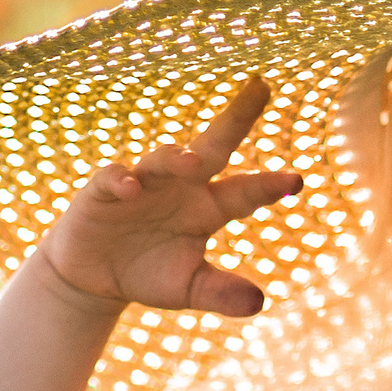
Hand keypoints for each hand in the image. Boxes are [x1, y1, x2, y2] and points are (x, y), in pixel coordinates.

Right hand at [35, 78, 303, 319]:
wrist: (93, 277)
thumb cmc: (148, 274)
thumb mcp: (188, 289)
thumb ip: (220, 293)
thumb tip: (259, 303)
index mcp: (208, 208)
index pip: (245, 191)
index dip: (269, 185)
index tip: (298, 180)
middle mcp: (181, 186)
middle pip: (213, 147)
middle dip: (237, 117)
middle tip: (260, 87)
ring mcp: (143, 183)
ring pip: (163, 158)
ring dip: (175, 157)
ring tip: (190, 162)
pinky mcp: (104, 190)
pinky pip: (115, 177)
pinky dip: (121, 180)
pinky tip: (130, 188)